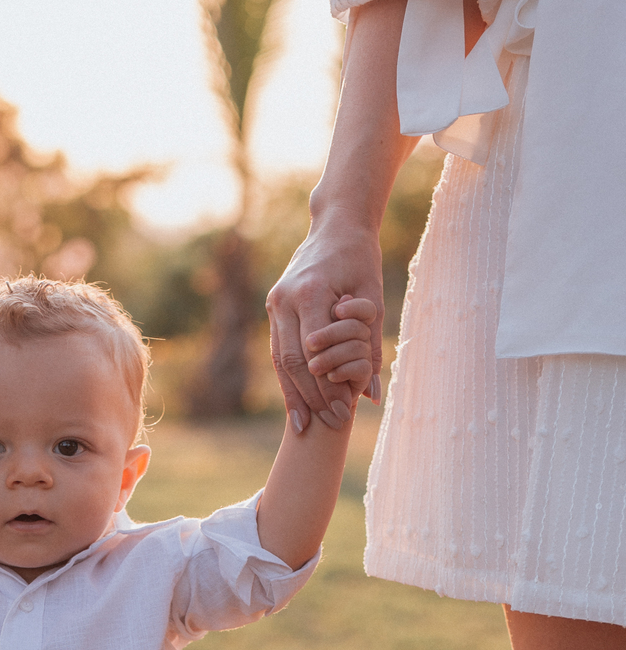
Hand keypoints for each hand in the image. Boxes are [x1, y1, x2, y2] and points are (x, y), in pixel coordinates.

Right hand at [266, 220, 384, 431]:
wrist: (336, 224)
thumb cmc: (361, 258)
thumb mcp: (375, 299)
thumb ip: (371, 347)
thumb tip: (372, 394)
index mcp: (311, 292)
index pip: (315, 352)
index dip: (327, 387)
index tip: (343, 411)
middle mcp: (286, 298)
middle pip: (293, 362)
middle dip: (312, 397)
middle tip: (331, 423)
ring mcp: (275, 303)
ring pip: (280, 360)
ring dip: (294, 395)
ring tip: (305, 425)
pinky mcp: (274, 307)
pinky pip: (278, 351)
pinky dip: (288, 379)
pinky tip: (296, 404)